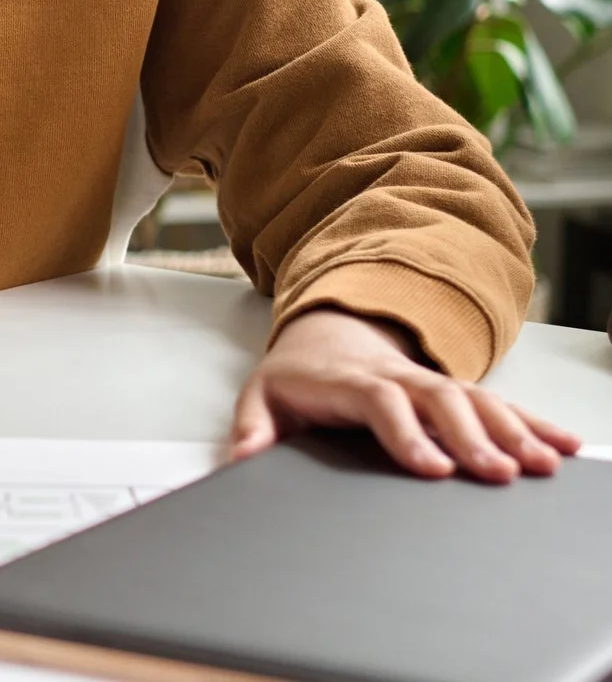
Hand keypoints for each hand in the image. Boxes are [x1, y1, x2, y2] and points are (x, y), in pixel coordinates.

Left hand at [231, 307, 580, 481]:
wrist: (325, 335)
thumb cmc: (296, 377)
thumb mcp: (262, 398)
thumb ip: (252, 429)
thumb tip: (243, 458)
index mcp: (349, 382)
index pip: (382, 402)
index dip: (408, 434)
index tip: (432, 468)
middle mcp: (398, 378)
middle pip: (441, 400)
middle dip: (473, 436)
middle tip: (501, 473)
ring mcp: (431, 382)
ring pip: (478, 400)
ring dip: (513, 430)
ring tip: (543, 464)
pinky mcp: (455, 392)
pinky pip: (500, 404)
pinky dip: (533, 423)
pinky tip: (564, 446)